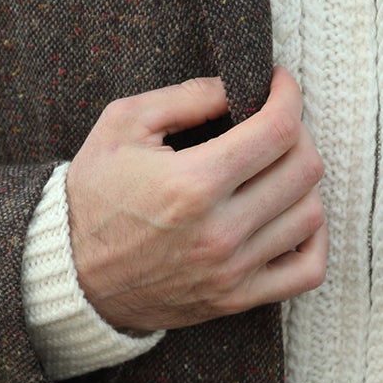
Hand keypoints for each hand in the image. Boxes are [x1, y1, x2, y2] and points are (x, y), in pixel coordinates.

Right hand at [64, 65, 326, 332]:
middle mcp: (220, 231)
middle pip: (305, 168)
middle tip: (272, 120)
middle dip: (298, 131)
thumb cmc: (95, 192)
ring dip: (303, 180)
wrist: (69, 276)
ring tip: (275, 165)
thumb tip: (241, 87)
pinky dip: (313, 237)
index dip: (288, 94)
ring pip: (312, 214)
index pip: (279, 128)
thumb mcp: (125, 124)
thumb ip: (189, 96)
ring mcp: (232, 271)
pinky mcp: (236, 299)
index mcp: (193, 182)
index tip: (277, 82)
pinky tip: (290, 213)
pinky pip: (307, 270)